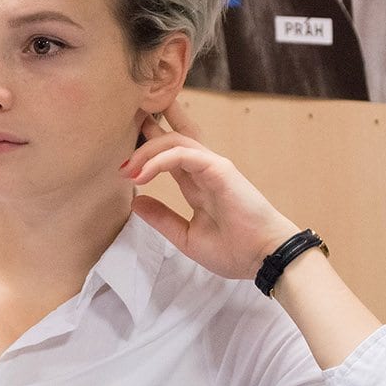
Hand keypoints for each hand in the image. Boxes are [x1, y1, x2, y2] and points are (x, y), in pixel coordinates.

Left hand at [118, 104, 300, 280]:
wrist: (263, 258)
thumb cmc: (234, 251)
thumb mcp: (186, 236)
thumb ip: (162, 218)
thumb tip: (135, 201)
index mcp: (198, 184)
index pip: (171, 155)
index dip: (148, 147)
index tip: (122, 157)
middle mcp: (204, 170)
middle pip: (174, 135)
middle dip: (149, 127)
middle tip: (122, 128)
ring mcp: (212, 167)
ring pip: (174, 141)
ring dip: (146, 150)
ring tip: (125, 168)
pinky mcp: (219, 169)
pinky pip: (183, 154)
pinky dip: (159, 160)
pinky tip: (141, 175)